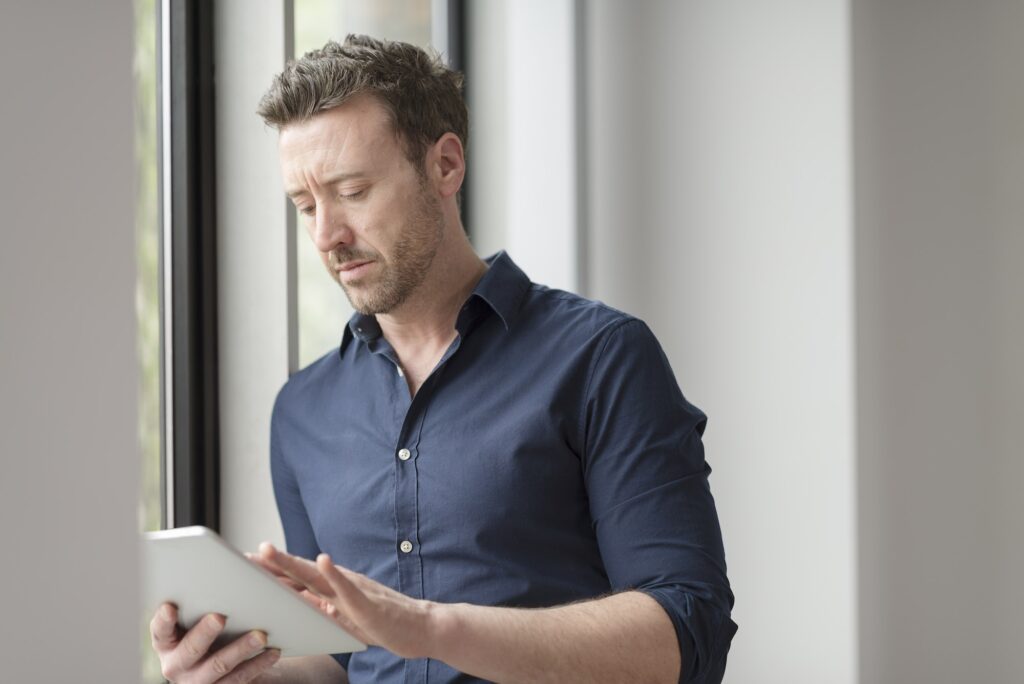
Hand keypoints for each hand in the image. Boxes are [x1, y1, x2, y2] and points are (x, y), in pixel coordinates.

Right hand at [149, 603, 280, 682]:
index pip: (159, 630)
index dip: (164, 620)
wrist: (215, 668)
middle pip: (191, 649)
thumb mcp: (194, 617)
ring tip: (260, 635)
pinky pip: (240, 678)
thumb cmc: (205, 631)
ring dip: (241, 649)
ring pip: (219, 665)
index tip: (170, 607)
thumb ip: (199, 600)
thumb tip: (221, 569)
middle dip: (205, 633)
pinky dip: (258, 664)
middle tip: (220, 617)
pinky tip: (273, 651)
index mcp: (166, 642)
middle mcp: (176, 664)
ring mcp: (197, 680)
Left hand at [257, 543, 437, 659]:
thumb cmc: (383, 623)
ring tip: (269, 551)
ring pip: (317, 574)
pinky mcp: (369, 603)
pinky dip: (334, 574)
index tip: (244, 563)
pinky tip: (323, 561)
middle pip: (300, 571)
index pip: (296, 577)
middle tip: (245, 554)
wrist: (420, 628)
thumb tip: (296, 602)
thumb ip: (322, 608)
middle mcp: (340, 584)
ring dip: (292, 562)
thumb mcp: (344, 618)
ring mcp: (354, 591)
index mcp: (333, 589)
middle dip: (271, 563)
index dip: (270, 570)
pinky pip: (349, 587)